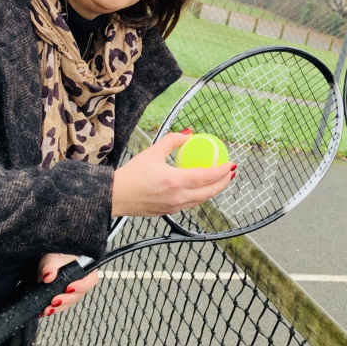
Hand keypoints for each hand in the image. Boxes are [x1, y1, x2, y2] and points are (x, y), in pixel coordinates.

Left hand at [37, 253, 97, 317]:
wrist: (45, 265)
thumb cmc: (53, 257)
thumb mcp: (51, 258)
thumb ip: (51, 266)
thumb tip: (48, 276)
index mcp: (85, 268)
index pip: (91, 279)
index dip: (82, 285)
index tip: (69, 288)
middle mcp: (81, 280)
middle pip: (80, 293)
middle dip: (67, 299)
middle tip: (55, 301)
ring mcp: (73, 290)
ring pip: (70, 301)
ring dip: (59, 307)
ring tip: (48, 309)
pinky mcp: (64, 296)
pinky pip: (62, 305)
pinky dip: (53, 309)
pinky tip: (44, 311)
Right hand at [111, 130, 235, 217]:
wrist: (115, 196)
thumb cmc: (131, 175)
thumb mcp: (152, 152)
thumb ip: (172, 141)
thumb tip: (188, 133)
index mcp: (175, 181)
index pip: (206, 177)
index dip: (222, 171)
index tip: (231, 164)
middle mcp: (178, 197)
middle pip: (209, 192)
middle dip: (224, 182)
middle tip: (230, 172)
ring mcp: (174, 207)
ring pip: (201, 200)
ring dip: (213, 190)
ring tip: (220, 180)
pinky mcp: (169, 212)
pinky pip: (191, 204)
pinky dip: (200, 195)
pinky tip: (200, 188)